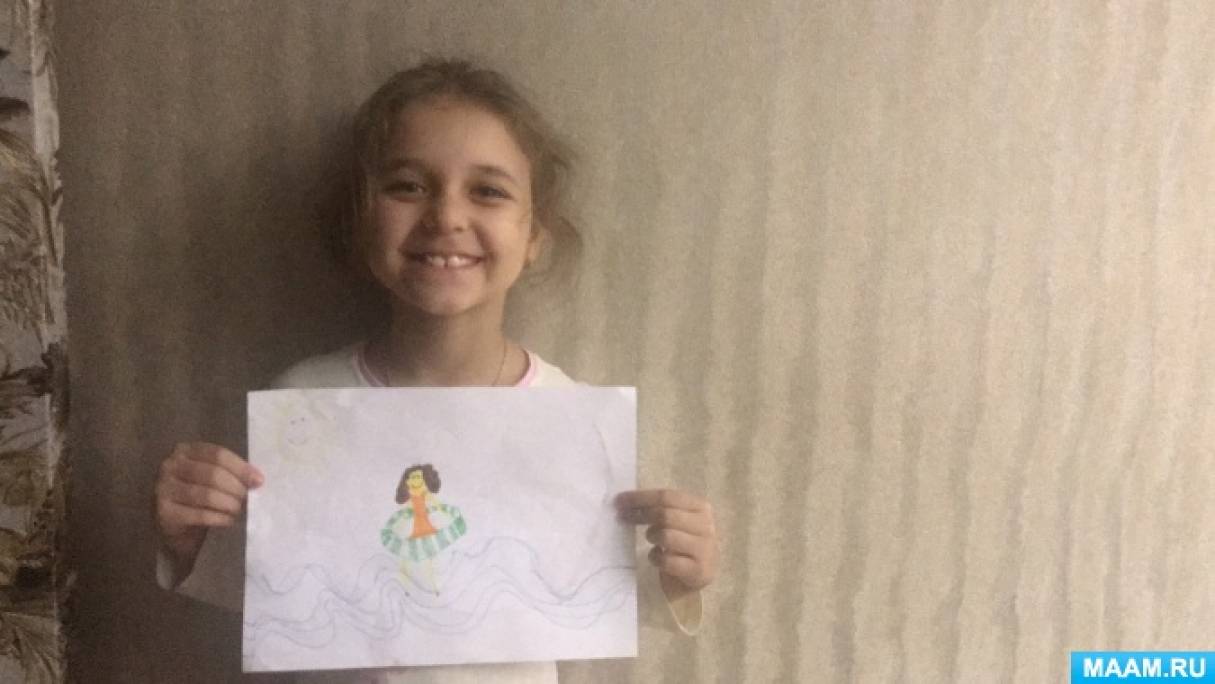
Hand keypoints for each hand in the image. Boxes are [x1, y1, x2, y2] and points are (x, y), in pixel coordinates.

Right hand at [154, 442, 263, 567]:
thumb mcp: (212, 479)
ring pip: (206, 494)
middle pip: (212, 473)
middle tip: (247, 498)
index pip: (218, 454)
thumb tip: (256, 479)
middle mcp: (170, 466)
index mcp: (185, 451)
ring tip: (238, 510)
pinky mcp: (164, 512)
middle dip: (235, 487)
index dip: (241, 467)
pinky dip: (218, 517)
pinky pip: (198, 514)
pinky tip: (228, 520)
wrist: (176, 527)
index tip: (258, 481)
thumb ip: (230, 473)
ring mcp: (163, 489)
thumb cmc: (199, 498)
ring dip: (228, 503)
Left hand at [615, 488, 717, 590]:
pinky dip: (656, 558)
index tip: (618, 501)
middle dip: (640, 515)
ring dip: (652, 537)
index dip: (640, 498)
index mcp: (701, 507)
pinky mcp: (699, 570)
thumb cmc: (681, 545)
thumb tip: (624, 500)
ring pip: (666, 536)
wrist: (697, 577)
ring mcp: (705, 549)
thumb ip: (658, 508)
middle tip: (623, 518)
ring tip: (652, 540)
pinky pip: (667, 560)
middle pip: (665, 514)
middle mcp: (707, 525)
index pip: (667, 496)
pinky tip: (657, 558)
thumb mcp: (675, 521)